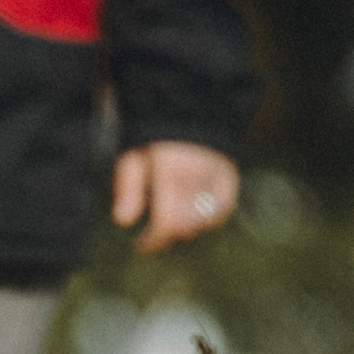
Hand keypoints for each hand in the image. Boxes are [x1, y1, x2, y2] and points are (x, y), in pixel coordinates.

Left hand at [112, 141, 237, 253]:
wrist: (188, 107)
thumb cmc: (153, 136)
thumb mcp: (132, 156)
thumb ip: (128, 187)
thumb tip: (123, 221)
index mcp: (173, 172)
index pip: (169, 222)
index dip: (153, 241)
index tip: (140, 245)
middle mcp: (200, 176)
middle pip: (187, 225)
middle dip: (167, 236)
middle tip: (152, 234)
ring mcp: (219, 177)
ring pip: (206, 220)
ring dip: (187, 227)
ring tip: (169, 219)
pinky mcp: (230, 176)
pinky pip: (223, 208)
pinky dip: (208, 217)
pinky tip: (191, 214)